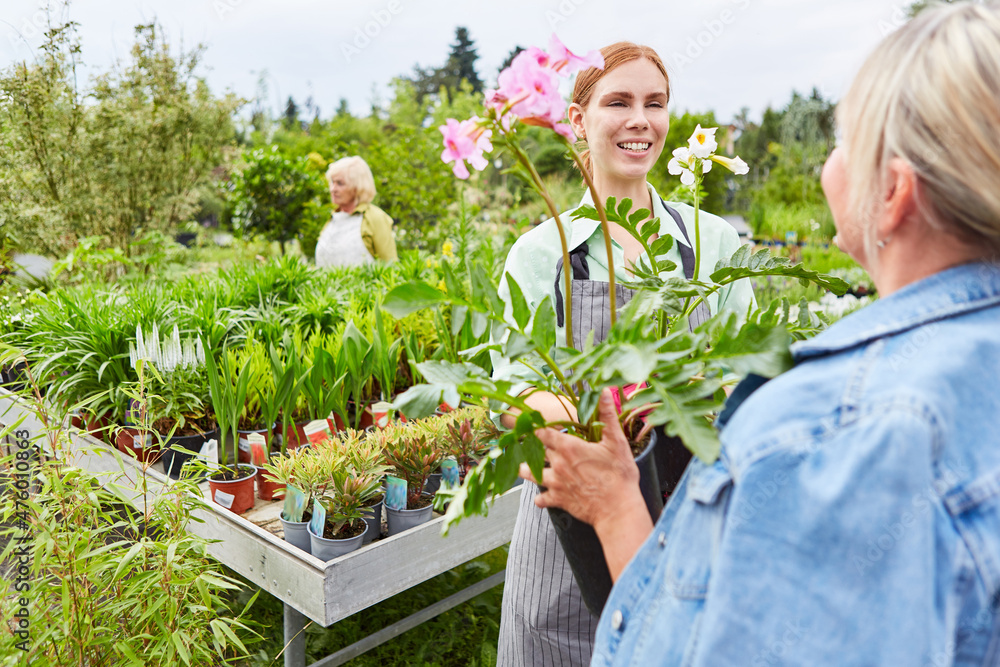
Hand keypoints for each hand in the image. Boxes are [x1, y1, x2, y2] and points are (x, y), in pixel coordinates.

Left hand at [520, 388, 641, 530]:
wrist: (618, 509)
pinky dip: (540, 497)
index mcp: (569, 447)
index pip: (543, 432)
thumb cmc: (619, 476)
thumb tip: (603, 392)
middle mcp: (557, 464)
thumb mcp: (616, 442)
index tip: (534, 424)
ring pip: (530, 473)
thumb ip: (607, 416)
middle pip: (535, 450)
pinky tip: (542, 495)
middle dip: (533, 445)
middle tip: (530, 442)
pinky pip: (541, 498)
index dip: (537, 427)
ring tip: (525, 466)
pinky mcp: (558, 500)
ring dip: (527, 469)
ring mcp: (555, 483)